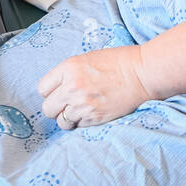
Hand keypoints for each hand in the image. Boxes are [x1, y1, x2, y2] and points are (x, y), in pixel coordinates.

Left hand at [37, 45, 151, 128]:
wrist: (142, 73)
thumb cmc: (119, 62)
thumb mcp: (88, 58)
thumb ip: (70, 73)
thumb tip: (58, 87)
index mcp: (69, 68)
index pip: (42, 88)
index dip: (50, 91)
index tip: (58, 92)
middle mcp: (72, 87)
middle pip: (47, 108)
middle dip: (55, 107)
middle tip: (66, 104)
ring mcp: (83, 104)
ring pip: (61, 121)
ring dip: (68, 118)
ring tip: (79, 110)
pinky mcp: (95, 118)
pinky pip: (77, 126)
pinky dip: (81, 122)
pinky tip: (91, 112)